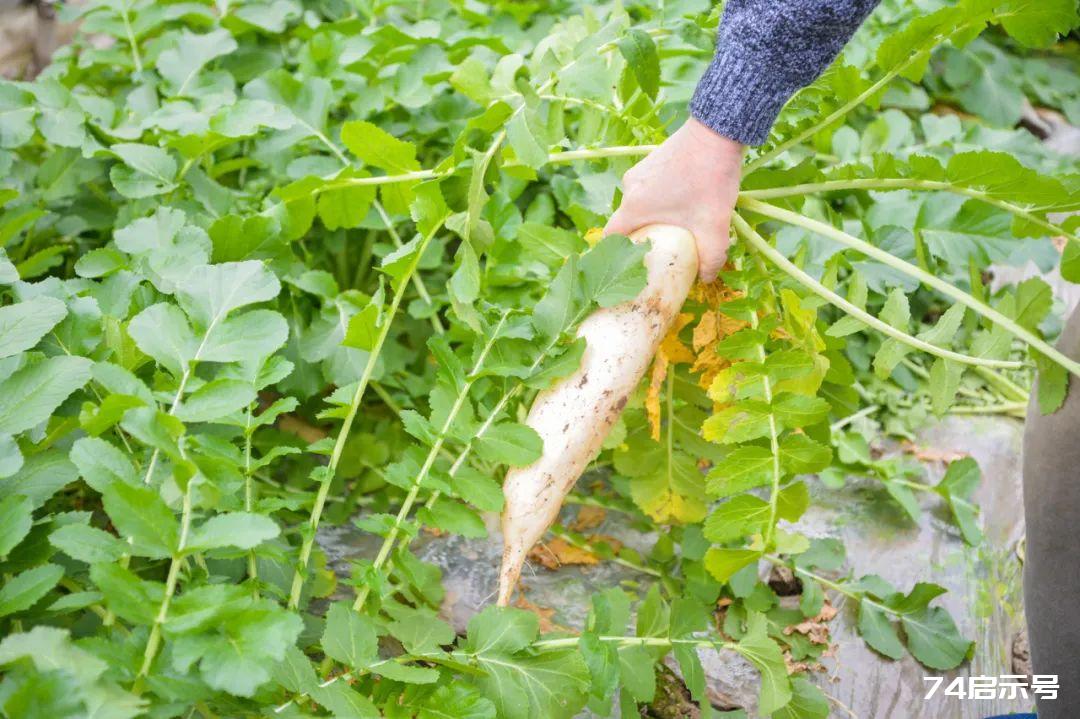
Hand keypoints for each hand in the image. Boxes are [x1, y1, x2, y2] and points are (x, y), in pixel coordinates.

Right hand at [604, 118, 743, 281]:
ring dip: (655, 216)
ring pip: (641, 203)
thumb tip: (707, 278)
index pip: (611, 238)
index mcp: (634, 207)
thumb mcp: (714, 228)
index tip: (630, 265)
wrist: (719, 131)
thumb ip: (711, 260)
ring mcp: (641, 170)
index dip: (616, 255)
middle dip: (643, 237)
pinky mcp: (654, 159)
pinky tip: (687, 200)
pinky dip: (663, 198)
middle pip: (628, 221)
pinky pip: (652, 187)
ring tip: (679, 225)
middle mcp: (630, 187)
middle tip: (663, 250)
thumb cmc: (710, 181)